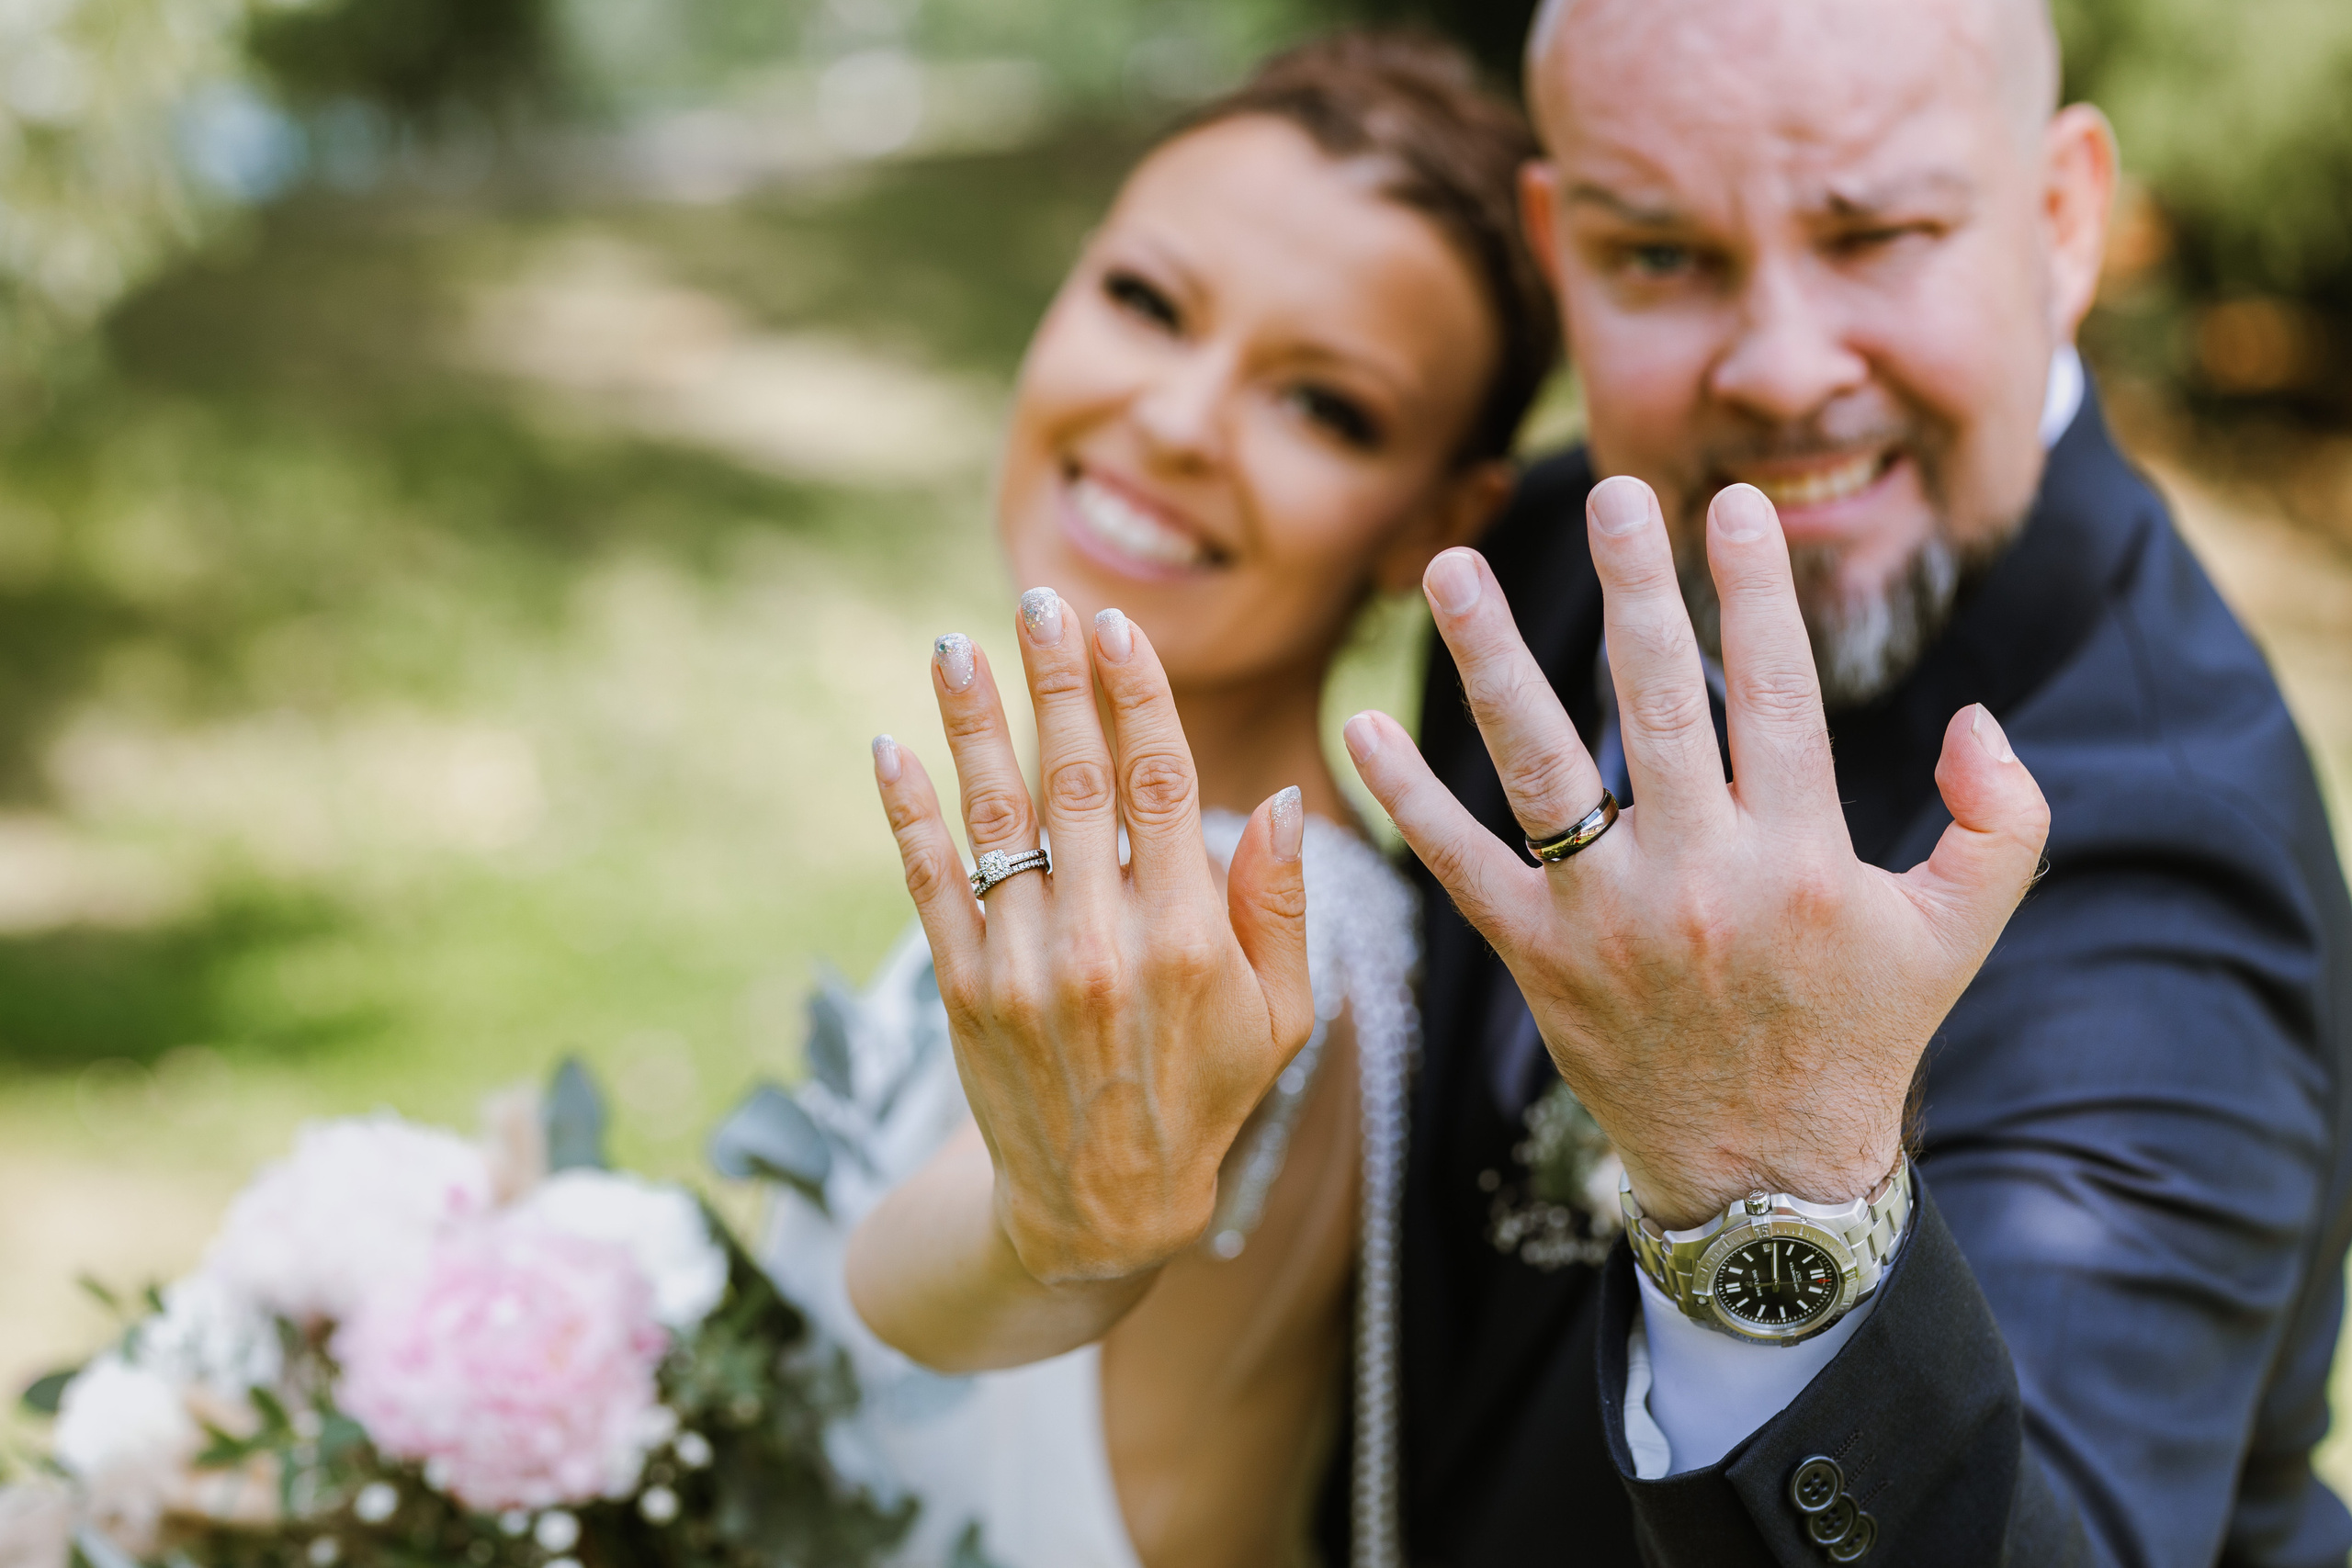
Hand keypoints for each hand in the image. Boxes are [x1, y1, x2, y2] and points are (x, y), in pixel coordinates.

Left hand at [873, 592, 1314, 1282]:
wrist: (1101, 1209)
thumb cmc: (1206, 1096)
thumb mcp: (1281, 1016)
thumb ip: (1281, 907)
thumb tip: (1284, 800)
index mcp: (1188, 936)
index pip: (1161, 784)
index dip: (1136, 696)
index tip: (1113, 628)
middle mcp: (1104, 941)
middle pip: (1074, 780)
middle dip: (1054, 681)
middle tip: (1037, 602)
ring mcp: (1025, 966)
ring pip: (996, 820)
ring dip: (972, 725)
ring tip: (954, 647)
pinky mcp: (965, 992)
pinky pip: (930, 885)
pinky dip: (909, 815)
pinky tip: (892, 748)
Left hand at [1345, 479, 2048, 1228]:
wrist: (1766, 1170)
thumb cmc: (1862, 1034)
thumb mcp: (1956, 933)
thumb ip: (2003, 823)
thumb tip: (1981, 717)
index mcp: (1803, 860)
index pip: (1774, 695)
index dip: (1754, 594)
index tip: (1731, 506)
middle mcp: (1699, 879)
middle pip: (1653, 704)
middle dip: (1633, 588)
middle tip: (1610, 492)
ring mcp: (1607, 920)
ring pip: (1539, 766)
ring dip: (1490, 658)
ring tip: (1449, 566)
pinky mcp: (1538, 960)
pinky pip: (1461, 866)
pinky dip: (1408, 800)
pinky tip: (1360, 730)